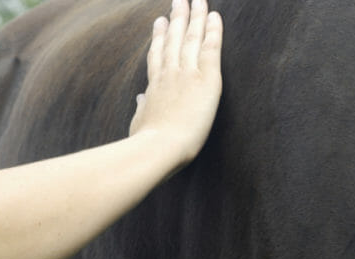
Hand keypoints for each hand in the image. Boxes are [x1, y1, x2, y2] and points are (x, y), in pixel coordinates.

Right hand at [129, 0, 223, 162]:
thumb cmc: (146, 144)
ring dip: (194, 16)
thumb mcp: (139, 123)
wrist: (159, 148)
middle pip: (173, 39)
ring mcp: (187, 73)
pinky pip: (211, 47)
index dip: (158, 37)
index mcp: (154, 86)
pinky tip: (215, 15)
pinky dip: (213, 30)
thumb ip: (142, 108)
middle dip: (176, 18)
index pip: (157, 55)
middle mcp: (169, 74)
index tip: (159, 22)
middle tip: (179, 0)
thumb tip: (141, 99)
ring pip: (191, 37)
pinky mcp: (206, 79)